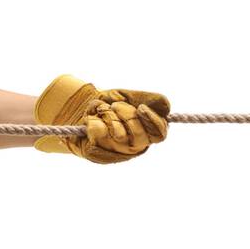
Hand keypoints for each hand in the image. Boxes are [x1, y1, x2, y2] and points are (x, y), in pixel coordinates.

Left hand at [32, 73, 169, 163]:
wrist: (82, 104)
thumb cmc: (110, 101)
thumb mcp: (131, 96)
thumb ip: (150, 99)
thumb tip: (167, 107)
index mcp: (147, 133)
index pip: (159, 134)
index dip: (152, 121)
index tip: (140, 107)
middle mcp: (134, 146)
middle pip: (139, 135)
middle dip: (126, 115)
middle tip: (114, 106)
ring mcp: (116, 151)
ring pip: (120, 135)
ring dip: (108, 115)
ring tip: (101, 110)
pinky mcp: (98, 153)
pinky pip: (100, 135)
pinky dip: (94, 121)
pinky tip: (91, 118)